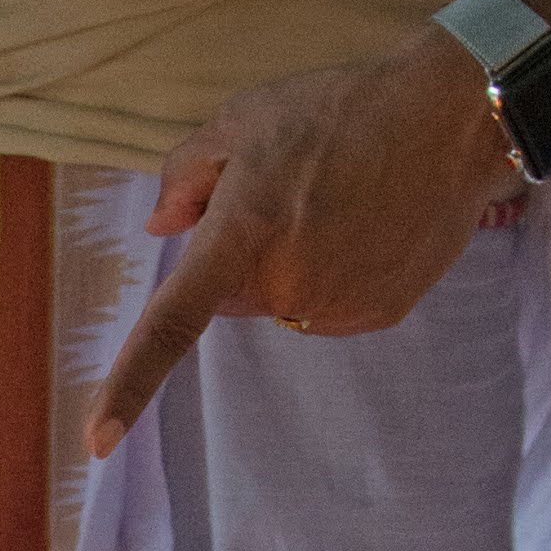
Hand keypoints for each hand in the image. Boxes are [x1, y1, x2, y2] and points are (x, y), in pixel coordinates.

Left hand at [86, 31, 512, 456]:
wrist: (452, 117)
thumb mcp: (243, 118)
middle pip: (229, 294)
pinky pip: (327, 307)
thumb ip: (186, 174)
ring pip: (280, 302)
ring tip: (336, 199)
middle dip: (239, 254)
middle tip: (287, 191)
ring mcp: (335, 306)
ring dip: (289, 263)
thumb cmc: (339, 107)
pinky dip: (334, 274)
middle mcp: (285, 286)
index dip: (128, 385)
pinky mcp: (378, 314)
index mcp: (240, 237)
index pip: (171, 325)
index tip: (98, 442)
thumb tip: (161, 227)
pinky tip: (368, 222)